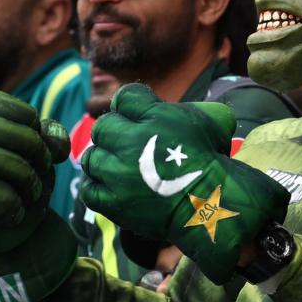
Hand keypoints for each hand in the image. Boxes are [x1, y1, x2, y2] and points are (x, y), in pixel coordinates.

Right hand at [0, 90, 76, 301]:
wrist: (16, 253)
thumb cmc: (22, 200)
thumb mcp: (39, 164)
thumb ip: (44, 141)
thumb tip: (52, 136)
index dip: (19, 112)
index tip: (41, 136)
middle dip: (24, 142)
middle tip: (44, 165)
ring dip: (17, 170)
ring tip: (34, 191)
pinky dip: (3, 199)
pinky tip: (16, 212)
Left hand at [81, 84, 287, 283]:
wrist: (211, 204)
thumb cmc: (211, 161)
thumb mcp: (206, 119)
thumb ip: (179, 106)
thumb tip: (158, 107)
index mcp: (153, 117)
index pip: (125, 97)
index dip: (129, 106)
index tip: (136, 117)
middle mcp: (130, 142)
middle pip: (103, 126)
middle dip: (114, 131)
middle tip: (126, 143)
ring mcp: (118, 174)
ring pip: (92, 157)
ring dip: (103, 159)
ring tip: (117, 165)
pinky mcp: (113, 202)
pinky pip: (90, 190)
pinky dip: (96, 186)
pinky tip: (109, 185)